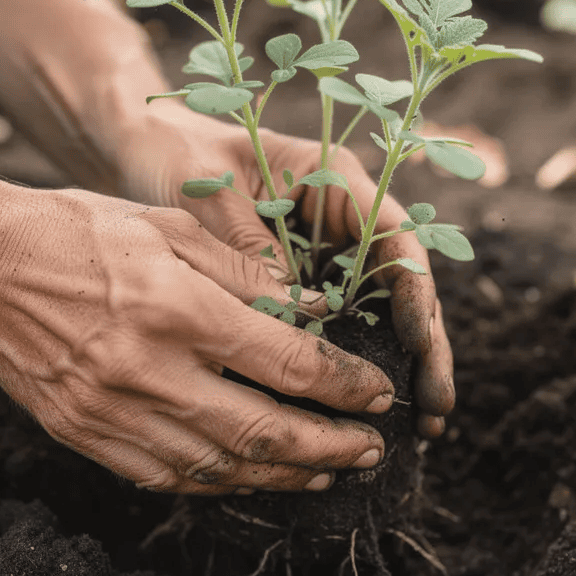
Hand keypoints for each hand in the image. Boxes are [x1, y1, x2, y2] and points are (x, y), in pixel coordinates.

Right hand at [0, 187, 395, 493]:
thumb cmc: (80, 233)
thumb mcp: (169, 228)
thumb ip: (247, 273)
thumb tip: (317, 312)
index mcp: (179, 308)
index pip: (290, 365)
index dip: (347, 388)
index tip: (379, 395)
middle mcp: (150, 370)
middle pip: (266, 431)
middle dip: (333, 447)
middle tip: (371, 450)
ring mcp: (115, 412)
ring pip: (222, 466)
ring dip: (285, 475)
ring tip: (327, 471)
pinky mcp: (87, 436)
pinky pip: (170, 477)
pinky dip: (222, 483)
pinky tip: (254, 476)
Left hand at [110, 107, 454, 436]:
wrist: (140, 148)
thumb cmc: (176, 153)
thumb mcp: (210, 193)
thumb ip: (251, 247)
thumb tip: (293, 315)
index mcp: (335, 181)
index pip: (396, 239)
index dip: (415, 292)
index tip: (416, 343)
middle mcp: (343, 220)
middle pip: (402, 286)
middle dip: (425, 347)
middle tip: (435, 408)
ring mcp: (326, 254)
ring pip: (380, 314)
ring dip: (401, 367)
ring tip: (422, 427)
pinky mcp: (302, 284)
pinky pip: (338, 327)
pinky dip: (353, 367)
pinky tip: (361, 415)